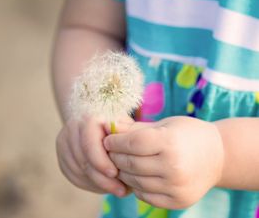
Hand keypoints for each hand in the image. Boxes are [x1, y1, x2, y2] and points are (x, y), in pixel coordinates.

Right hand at [56, 116, 126, 196]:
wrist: (94, 121)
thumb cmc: (116, 125)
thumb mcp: (124, 125)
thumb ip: (126, 137)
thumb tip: (130, 155)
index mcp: (88, 120)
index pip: (89, 144)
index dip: (101, 162)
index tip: (115, 174)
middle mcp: (72, 130)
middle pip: (84, 161)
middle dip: (103, 179)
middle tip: (121, 190)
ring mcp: (64, 144)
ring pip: (78, 171)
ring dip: (98, 184)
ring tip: (116, 189)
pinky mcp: (62, 158)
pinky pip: (74, 177)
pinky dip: (90, 184)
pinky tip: (104, 186)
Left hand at [104, 116, 223, 208]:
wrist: (218, 156)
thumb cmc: (187, 134)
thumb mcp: (164, 125)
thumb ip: (135, 128)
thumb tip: (109, 126)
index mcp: (170, 142)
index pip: (132, 143)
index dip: (115, 142)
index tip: (107, 140)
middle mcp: (174, 166)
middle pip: (131, 163)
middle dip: (115, 157)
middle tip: (110, 152)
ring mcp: (176, 187)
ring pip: (135, 181)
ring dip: (123, 173)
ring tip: (120, 164)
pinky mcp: (178, 201)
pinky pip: (145, 196)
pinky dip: (136, 186)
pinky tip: (136, 176)